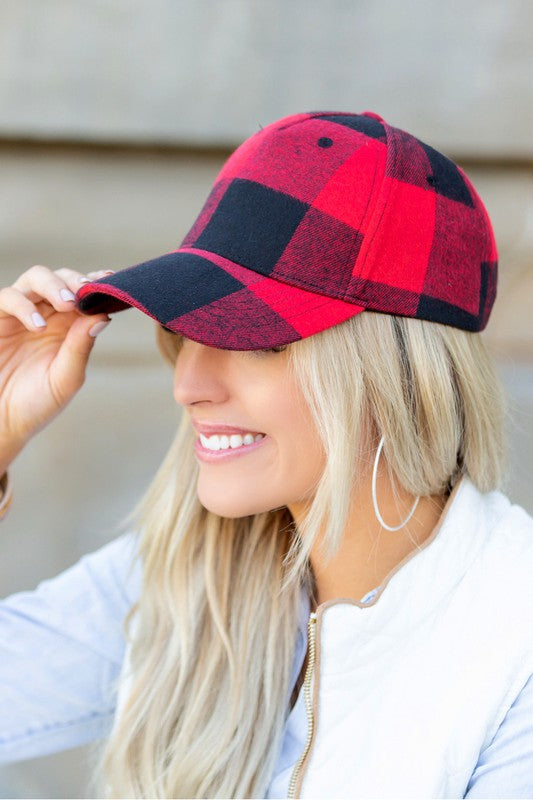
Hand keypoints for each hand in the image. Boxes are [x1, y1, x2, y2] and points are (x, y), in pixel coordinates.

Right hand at [0, 265, 112, 455]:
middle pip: (61, 278)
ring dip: (53, 285)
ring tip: (67, 303)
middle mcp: (45, 315)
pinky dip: (24, 306)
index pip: (83, 296)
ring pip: (35, 278)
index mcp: (68, 327)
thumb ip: (81, 347)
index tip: (111, 279)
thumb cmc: (36, 404)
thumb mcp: (66, 378)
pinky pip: (8, 298)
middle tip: (86, 291)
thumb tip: (103, 316)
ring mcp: (20, 315)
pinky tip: (38, 326)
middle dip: (76, 280)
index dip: (97, 284)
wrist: (2, 423)